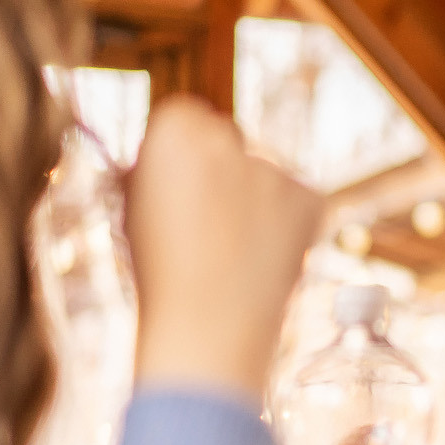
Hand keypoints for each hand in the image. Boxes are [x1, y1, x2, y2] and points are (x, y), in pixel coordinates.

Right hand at [126, 97, 322, 401]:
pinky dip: (286, 223)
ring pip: (262, 173)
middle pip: (224, 138)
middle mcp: (226, 139)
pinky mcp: (309, 197)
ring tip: (234, 253)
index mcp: (173, 133)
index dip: (178, 152)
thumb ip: (153, 172)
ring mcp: (273, 168)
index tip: (175, 180)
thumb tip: (166, 158)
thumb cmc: (161, 276)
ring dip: (253, 199)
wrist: (208, 328)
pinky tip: (263, 257)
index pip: (182, 116)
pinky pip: (297, 199)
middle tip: (208, 219)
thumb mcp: (135, 210)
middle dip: (219, 168)